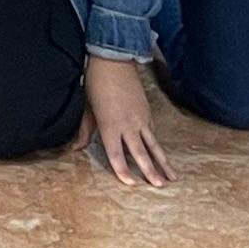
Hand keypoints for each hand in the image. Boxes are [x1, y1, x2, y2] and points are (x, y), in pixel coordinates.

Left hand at [82, 56, 174, 187]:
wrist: (114, 61)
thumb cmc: (96, 84)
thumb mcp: (86, 108)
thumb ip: (84, 130)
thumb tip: (75, 148)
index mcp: (110, 125)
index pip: (116, 153)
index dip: (123, 170)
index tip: (131, 184)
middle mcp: (128, 125)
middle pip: (141, 153)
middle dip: (151, 171)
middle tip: (160, 186)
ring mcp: (141, 119)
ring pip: (154, 145)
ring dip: (163, 162)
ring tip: (173, 178)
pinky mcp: (148, 113)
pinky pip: (153, 133)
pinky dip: (158, 147)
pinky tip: (163, 156)